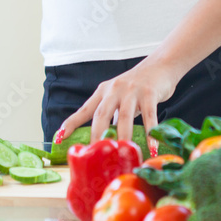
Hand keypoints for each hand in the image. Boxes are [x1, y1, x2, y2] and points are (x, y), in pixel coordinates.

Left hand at [54, 59, 178, 145]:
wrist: (160, 65)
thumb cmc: (137, 85)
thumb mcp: (118, 94)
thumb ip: (110, 112)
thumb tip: (102, 138)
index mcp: (104, 91)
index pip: (85, 109)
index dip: (72, 123)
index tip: (59, 137)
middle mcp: (115, 90)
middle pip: (101, 114)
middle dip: (97, 136)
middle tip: (95, 155)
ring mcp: (132, 90)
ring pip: (124, 117)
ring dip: (123, 138)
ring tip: (123, 154)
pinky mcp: (150, 93)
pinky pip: (149, 116)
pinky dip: (151, 133)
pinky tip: (153, 148)